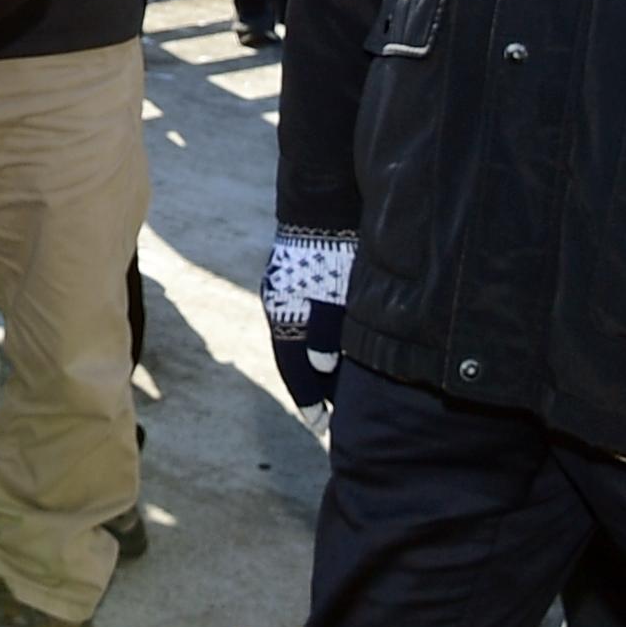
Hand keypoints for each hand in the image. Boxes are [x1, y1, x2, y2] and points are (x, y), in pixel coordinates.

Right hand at [262, 226, 354, 415]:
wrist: (324, 202)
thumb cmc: (332, 252)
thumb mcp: (332, 297)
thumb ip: (326, 335)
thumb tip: (323, 370)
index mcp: (285, 316)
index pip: (294, 369)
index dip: (308, 399)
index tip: (321, 424)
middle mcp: (283, 306)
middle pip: (298, 357)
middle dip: (316, 385)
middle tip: (335, 410)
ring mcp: (291, 290)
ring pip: (305, 338)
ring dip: (322, 363)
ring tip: (342, 384)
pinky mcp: (303, 277)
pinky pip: (312, 320)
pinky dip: (325, 340)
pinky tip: (342, 345)